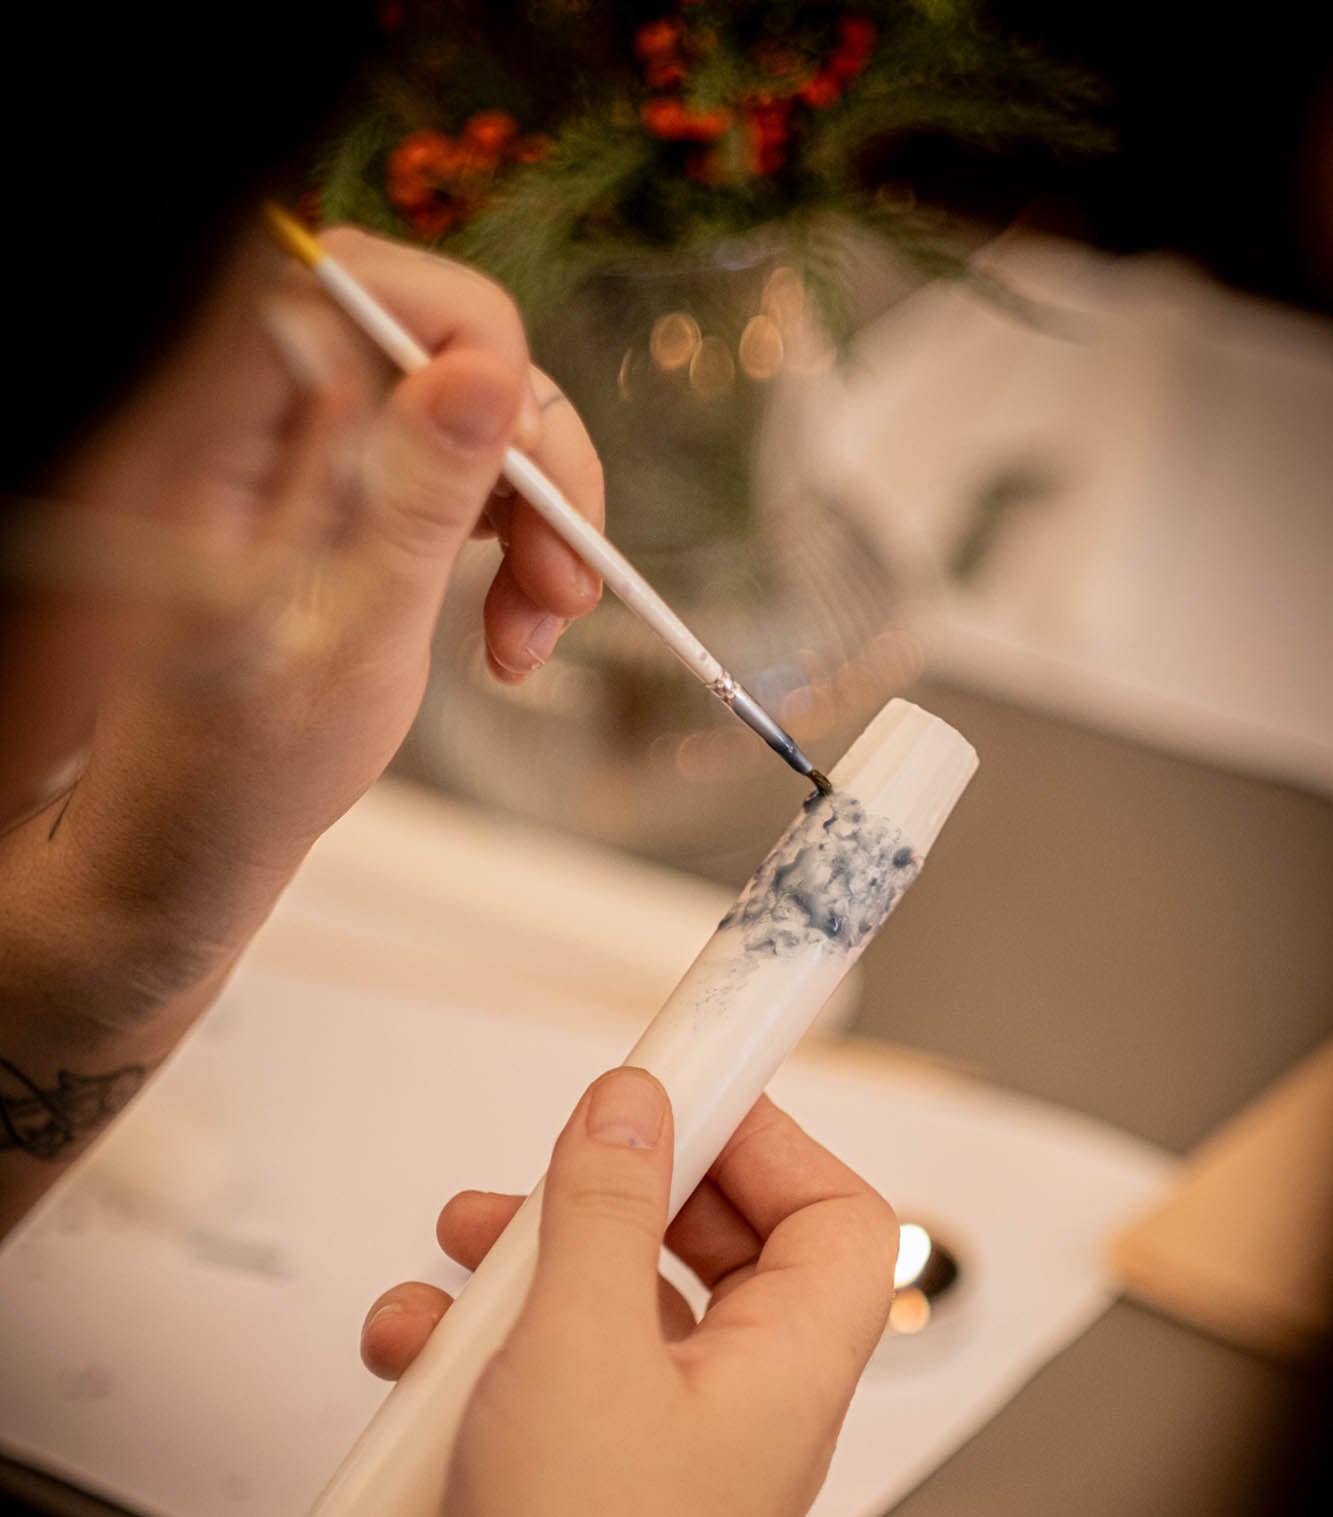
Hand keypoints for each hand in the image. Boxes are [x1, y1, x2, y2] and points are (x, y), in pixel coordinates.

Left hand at [4, 224, 602, 1013]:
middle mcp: (271, 422)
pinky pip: (465, 472)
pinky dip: (515, 544)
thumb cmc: (242, 763)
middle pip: (438, 343)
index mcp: (226, 433)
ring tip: (539, 631)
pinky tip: (516, 628)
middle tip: (566, 579)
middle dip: (527, 453)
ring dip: (539, 513)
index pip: (354, 283)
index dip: (463, 337)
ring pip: (472, 412)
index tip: (523, 456)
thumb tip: (487, 371)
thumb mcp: (346, 640)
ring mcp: (319, 456)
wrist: (206, 838)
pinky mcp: (358, 495)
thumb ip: (415, 498)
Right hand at [360, 1072, 897, 1516]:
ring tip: (467, 1242)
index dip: (770, 1140)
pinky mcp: (582, 1467)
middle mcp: (741, 1402)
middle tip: (566, 1157)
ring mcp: (661, 1438)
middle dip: (627, 1188)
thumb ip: (608, 1204)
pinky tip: (413, 1342)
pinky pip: (549, 1367)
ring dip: (536, 1259)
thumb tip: (634, 1106)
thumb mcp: (582, 1342)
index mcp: (789, 1370)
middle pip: (718, 1245)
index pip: (836, 1217)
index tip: (687, 1086)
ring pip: (618, 1299)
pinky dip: (482, 1341)